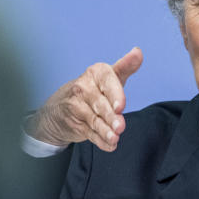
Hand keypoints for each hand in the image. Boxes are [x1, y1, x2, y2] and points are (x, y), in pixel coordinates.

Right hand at [27, 47, 142, 151]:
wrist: (60, 107)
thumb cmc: (93, 89)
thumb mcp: (108, 77)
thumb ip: (125, 66)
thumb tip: (138, 52)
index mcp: (95, 74)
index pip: (107, 82)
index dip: (114, 94)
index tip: (120, 106)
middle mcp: (83, 88)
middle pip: (99, 103)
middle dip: (110, 116)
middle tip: (120, 126)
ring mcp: (76, 107)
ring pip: (93, 120)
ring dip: (105, 130)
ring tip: (115, 138)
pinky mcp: (74, 123)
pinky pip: (89, 133)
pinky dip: (100, 141)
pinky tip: (110, 146)